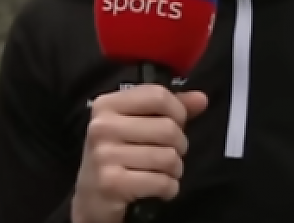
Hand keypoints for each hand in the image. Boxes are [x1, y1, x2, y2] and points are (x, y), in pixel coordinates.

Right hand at [70, 85, 207, 222]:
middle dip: (178, 146)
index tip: (174, 124)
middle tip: (167, 154)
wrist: (91, 198)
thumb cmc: (117, 156)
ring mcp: (104, 155)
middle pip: (168, 128)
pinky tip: (158, 188)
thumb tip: (201, 99)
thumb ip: (168, 109)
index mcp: (106, 105)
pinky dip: (169, 189)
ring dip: (174, 170)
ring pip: (169, 157)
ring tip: (162, 172)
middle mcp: (102, 126)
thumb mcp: (135, 126)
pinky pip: (163, 182)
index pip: (158, 95)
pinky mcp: (112, 183)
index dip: (177, 111)